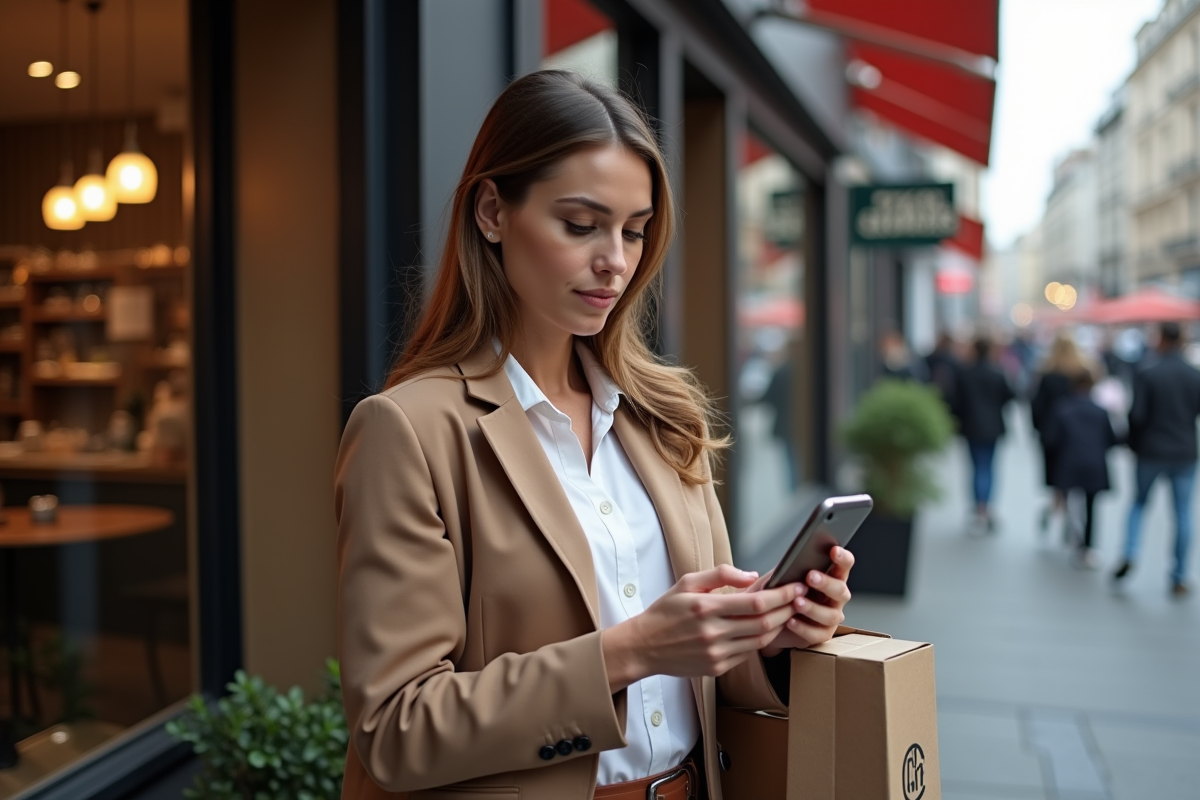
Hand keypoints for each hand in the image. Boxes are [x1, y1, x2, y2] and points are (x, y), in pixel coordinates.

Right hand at [600, 565, 803, 691]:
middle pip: (764, 623)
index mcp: (706, 608)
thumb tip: (752, 576)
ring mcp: (716, 654)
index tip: (795, 586)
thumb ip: (720, 574)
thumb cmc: (665, 612)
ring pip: (760, 641)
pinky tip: (765, 629)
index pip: (756, 602)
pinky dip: (760, 641)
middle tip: (799, 598)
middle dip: (786, 609)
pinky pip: (747, 654)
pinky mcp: (717, 668)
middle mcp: (713, 633)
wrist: (643, 646)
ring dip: (777, 626)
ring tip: (786, 612)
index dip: (781, 594)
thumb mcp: (687, 582)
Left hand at [760, 546, 854, 656]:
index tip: (833, 550)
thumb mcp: (783, 577)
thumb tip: (792, 560)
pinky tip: (790, 621)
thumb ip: (791, 568)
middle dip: (826, 583)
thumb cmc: (780, 592)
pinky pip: (817, 634)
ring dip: (813, 608)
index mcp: (831, 577)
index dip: (842, 558)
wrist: (770, 620)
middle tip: (809, 577)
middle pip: (840, 590)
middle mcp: (836, 597)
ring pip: (830, 615)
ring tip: (796, 602)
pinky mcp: (822, 634)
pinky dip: (803, 628)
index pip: (844, 565)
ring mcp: (831, 616)